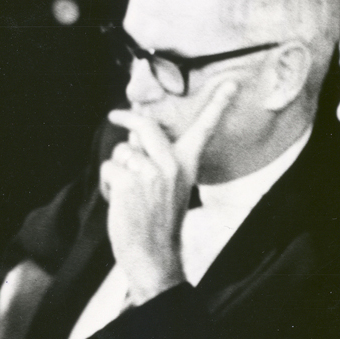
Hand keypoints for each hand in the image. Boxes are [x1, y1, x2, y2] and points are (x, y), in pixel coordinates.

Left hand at [102, 80, 237, 302]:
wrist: (153, 254)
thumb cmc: (159, 222)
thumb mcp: (168, 187)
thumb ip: (156, 158)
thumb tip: (136, 134)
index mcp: (187, 166)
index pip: (205, 130)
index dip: (218, 105)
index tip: (231, 84)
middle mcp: (172, 165)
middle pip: (145, 126)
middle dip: (126, 118)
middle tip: (116, 116)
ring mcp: (150, 172)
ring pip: (122, 152)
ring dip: (118, 170)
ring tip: (128, 193)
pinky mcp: (128, 181)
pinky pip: (110, 169)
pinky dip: (109, 185)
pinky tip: (120, 202)